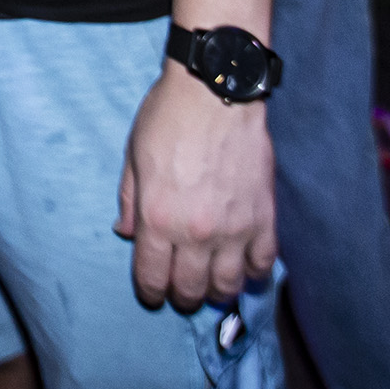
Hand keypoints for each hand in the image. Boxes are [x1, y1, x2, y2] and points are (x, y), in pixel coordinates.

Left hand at [116, 62, 277, 309]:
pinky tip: (244, 266)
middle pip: (190, 290)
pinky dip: (253, 272)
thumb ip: (128, 200)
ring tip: (212, 284)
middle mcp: (195, 233)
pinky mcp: (264, 218)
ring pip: (227, 286)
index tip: (152, 293)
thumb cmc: (168, 117)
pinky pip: (262, 263)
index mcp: (157, 220)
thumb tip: (125, 233)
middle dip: (182, 297)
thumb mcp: (133, 156)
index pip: (152, 278)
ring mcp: (234, 229)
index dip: (150, 293)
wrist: (216, 91)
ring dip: (217, 292)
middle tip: (182, 291)